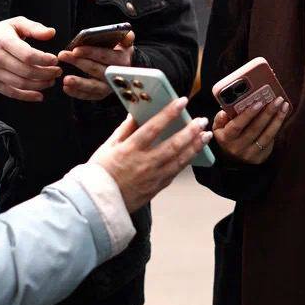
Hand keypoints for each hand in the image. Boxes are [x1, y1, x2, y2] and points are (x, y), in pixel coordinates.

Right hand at [0, 16, 60, 101]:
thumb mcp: (14, 24)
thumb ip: (34, 28)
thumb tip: (51, 33)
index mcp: (3, 41)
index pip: (28, 55)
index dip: (44, 60)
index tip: (55, 60)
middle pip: (26, 71)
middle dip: (46, 73)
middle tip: (57, 72)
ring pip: (21, 84)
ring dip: (40, 85)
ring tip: (50, 80)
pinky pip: (11, 93)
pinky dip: (27, 96)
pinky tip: (39, 95)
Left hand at [58, 31, 135, 101]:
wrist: (126, 70)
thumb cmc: (120, 54)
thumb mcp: (126, 45)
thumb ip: (126, 39)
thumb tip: (128, 35)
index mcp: (121, 60)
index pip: (105, 56)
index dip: (90, 53)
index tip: (76, 50)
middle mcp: (115, 75)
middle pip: (95, 69)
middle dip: (78, 62)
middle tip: (63, 55)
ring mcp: (108, 86)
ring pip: (93, 86)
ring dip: (79, 83)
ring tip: (66, 79)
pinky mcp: (101, 94)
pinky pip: (89, 95)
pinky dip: (77, 93)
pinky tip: (67, 88)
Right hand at [90, 96, 211, 211]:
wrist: (98, 203)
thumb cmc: (100, 173)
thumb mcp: (108, 146)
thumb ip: (125, 129)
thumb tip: (136, 112)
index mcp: (131, 149)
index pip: (154, 127)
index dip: (169, 113)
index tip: (182, 102)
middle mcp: (145, 163)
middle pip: (174, 145)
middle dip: (191, 131)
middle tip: (201, 120)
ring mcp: (153, 177)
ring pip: (180, 160)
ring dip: (195, 146)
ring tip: (206, 136)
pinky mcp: (157, 187)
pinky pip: (176, 172)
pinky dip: (187, 161)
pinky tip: (194, 152)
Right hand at [212, 96, 289, 164]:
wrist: (232, 158)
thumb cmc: (227, 136)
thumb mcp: (218, 127)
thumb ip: (220, 118)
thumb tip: (226, 110)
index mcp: (226, 138)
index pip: (236, 126)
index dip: (248, 114)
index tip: (259, 102)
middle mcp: (238, 147)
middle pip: (255, 129)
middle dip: (268, 112)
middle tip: (277, 100)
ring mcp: (250, 154)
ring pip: (266, 135)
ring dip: (277, 119)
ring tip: (284, 106)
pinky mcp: (260, 157)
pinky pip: (270, 141)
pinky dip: (277, 127)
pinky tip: (282, 115)